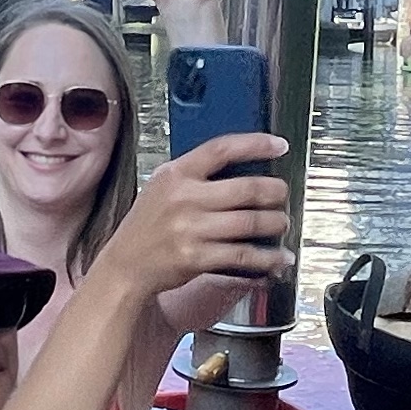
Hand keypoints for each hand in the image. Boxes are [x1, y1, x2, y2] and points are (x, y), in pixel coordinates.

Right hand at [107, 130, 288, 301]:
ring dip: (276, 223)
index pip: (221, 149)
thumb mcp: (163, 187)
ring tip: (282, 223)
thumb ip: (196, 174)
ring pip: (251, 222)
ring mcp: (191, 229)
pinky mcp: (198, 257)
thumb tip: (244, 167)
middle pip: (246, 189)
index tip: (280, 146)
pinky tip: (280, 258)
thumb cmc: (149, 224)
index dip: (255, 145)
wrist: (126, 264)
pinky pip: (244, 255)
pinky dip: (268, 258)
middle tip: (284, 194)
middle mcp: (184, 199)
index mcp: (176, 174)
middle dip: (276, 192)